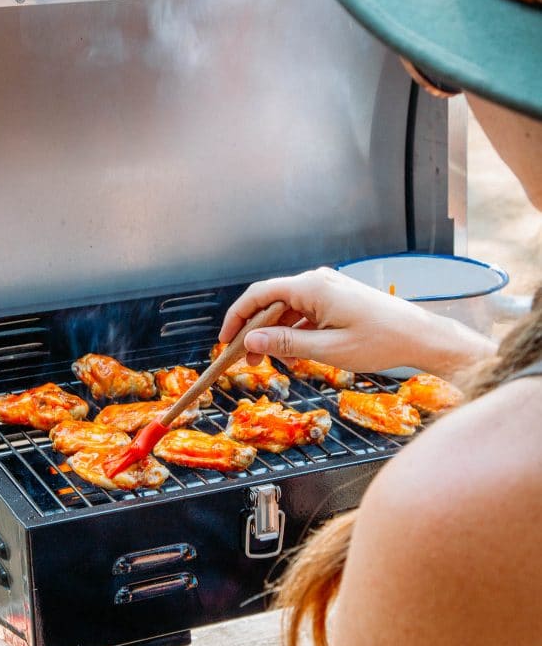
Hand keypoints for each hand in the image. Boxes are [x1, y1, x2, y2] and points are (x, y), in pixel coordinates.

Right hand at [219, 267, 495, 377]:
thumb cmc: (379, 342)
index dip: (237, 317)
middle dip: (254, 330)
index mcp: (312, 287)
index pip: (259, 295)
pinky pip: (304, 313)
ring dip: (275, 334)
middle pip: (270, 302)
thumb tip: (251, 340)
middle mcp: (317, 281)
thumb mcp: (327, 349)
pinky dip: (294, 333)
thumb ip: (286, 343)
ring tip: (270, 363)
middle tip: (246, 361)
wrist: (419, 337)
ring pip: (287, 310)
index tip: (225, 341)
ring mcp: (327, 289)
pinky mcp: (336, 299)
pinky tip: (295, 356)